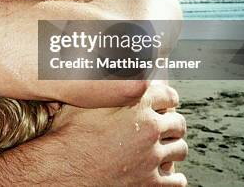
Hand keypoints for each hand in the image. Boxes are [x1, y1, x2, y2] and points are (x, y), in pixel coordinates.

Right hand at [49, 81, 186, 185]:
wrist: (63, 170)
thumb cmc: (68, 134)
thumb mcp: (84, 100)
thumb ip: (106, 86)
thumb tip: (112, 68)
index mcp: (137, 104)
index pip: (169, 95)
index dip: (167, 98)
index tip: (166, 102)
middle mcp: (149, 129)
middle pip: (178, 123)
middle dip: (172, 123)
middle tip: (164, 125)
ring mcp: (152, 158)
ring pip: (180, 149)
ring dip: (173, 147)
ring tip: (164, 147)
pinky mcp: (150, 183)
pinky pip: (177, 180)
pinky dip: (174, 177)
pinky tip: (165, 172)